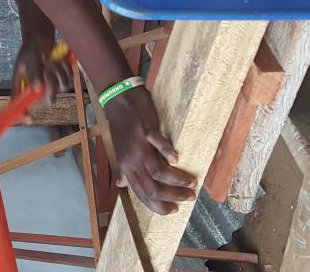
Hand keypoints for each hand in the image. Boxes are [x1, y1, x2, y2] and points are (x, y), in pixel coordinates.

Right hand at [11, 35, 72, 114]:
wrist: (42, 41)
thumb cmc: (31, 51)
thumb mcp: (28, 59)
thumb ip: (32, 74)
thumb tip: (37, 89)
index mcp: (23, 87)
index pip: (21, 105)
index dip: (24, 115)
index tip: (29, 119)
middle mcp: (37, 89)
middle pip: (47, 99)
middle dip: (51, 83)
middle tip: (47, 68)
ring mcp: (51, 85)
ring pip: (61, 87)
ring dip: (58, 71)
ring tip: (50, 60)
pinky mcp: (62, 79)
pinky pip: (68, 77)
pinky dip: (64, 67)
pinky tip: (57, 60)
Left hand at [105, 87, 196, 213]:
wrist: (117, 100)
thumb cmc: (122, 126)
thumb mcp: (120, 151)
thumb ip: (125, 170)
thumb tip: (121, 184)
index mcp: (127, 167)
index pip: (142, 195)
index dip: (158, 206)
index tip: (174, 210)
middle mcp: (132, 160)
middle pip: (153, 188)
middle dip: (173, 196)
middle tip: (189, 197)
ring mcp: (139, 146)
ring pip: (158, 171)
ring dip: (177, 180)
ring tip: (192, 182)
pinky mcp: (146, 131)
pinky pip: (158, 145)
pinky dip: (168, 153)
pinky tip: (177, 159)